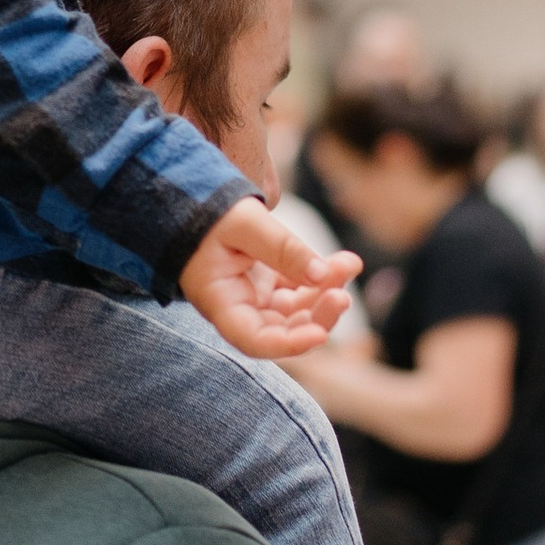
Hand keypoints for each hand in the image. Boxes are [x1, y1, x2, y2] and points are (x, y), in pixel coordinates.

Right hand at [180, 201, 357, 358]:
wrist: (196, 200)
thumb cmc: (210, 213)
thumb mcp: (245, 223)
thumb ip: (282, 248)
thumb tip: (322, 275)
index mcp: (220, 302)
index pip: (253, 339)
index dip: (287, 344)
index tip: (319, 335)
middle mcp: (239, 309)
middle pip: (284, 330)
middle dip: (318, 316)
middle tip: (343, 294)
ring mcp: (256, 299)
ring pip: (299, 312)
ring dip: (326, 294)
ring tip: (348, 264)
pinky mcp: (269, 286)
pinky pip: (302, 291)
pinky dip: (324, 280)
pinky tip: (345, 262)